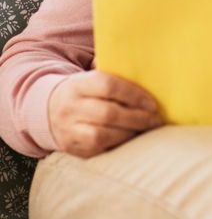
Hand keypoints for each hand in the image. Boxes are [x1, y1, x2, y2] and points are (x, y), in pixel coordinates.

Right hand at [48, 71, 163, 157]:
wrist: (48, 109)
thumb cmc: (85, 91)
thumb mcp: (92, 77)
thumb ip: (115, 73)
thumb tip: (148, 69)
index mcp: (78, 85)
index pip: (108, 86)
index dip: (134, 95)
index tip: (152, 103)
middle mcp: (70, 107)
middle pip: (107, 114)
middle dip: (137, 118)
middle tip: (155, 120)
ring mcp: (68, 129)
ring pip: (101, 135)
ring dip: (129, 133)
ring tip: (146, 130)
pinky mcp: (71, 147)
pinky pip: (96, 149)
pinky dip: (117, 145)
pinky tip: (132, 139)